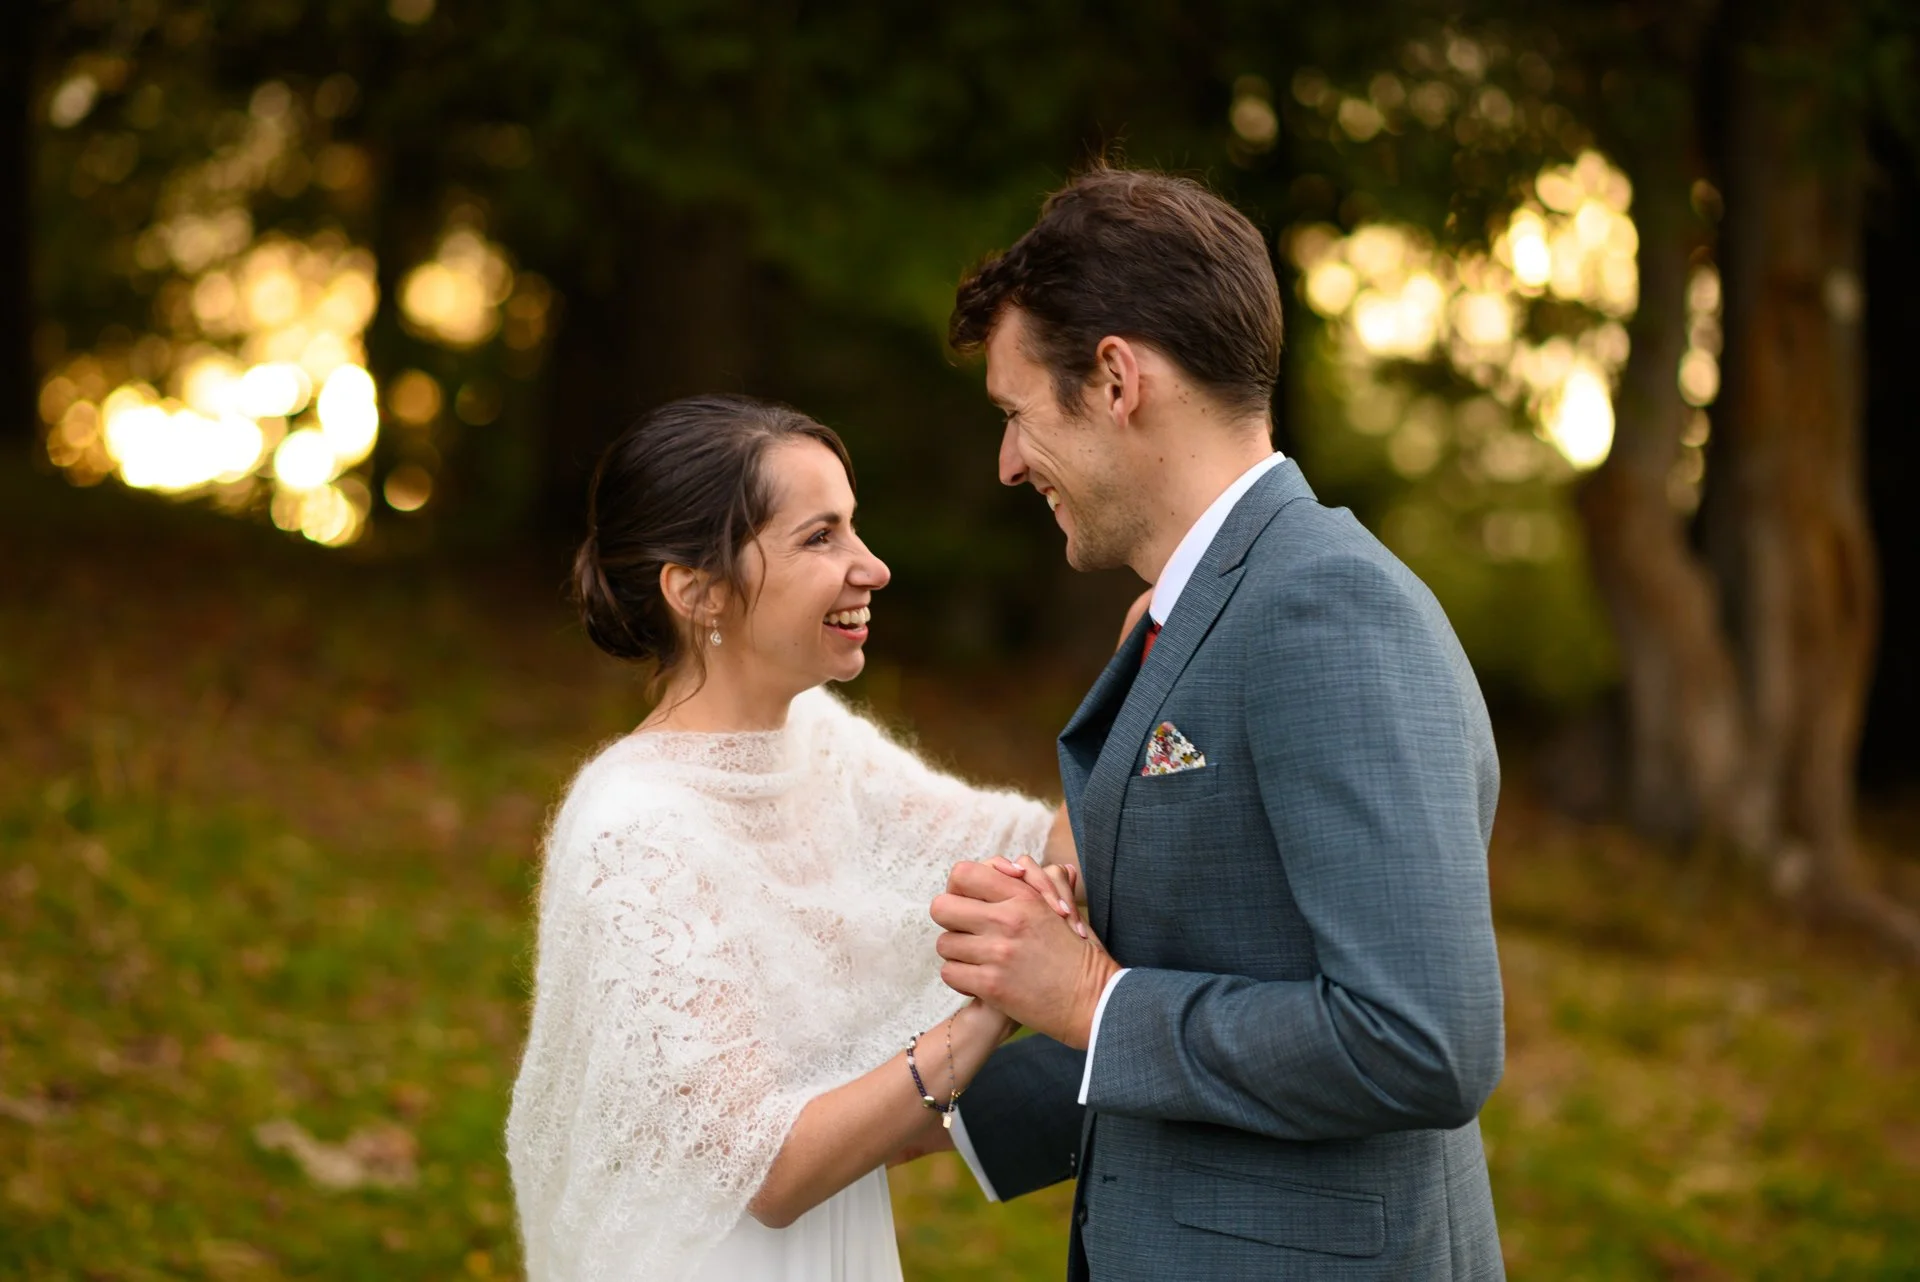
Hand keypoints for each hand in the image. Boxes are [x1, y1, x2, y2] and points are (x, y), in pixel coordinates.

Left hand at [932, 862, 1120, 1048]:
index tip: (971, 903)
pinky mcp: (992, 985)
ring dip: (958, 952)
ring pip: (944, 943)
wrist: (1094, 1000)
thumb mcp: (1062, 907)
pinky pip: (950, 973)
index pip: (963, 874)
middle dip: (951, 920)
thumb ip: (1037, 882)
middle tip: (967, 932)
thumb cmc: (1079, 953)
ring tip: (978, 959)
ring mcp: (998, 953)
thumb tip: (1016, 864)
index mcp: (1023, 897)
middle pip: (942, 907)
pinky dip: (961, 978)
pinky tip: (979, 980)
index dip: (960, 888)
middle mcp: (1007, 920)